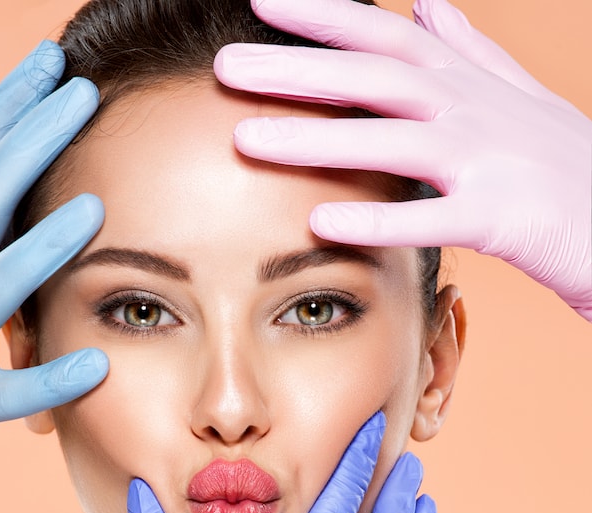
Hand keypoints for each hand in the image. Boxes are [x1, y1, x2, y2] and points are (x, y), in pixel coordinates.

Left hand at [213, 0, 591, 320]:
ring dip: (316, 138)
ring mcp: (488, 160)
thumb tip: (428, 5)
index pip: (386, 36)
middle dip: (297, 69)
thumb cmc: (561, 161)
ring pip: (393, 140)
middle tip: (225, 68)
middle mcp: (473, 110)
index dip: (324, 16)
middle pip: (375, 77)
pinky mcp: (502, 217)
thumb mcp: (514, 96)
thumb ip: (469, 51)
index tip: (261, 2)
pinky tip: (319, 221)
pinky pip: (431, 218)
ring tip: (246, 140)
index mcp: (467, 82)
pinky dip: (376, 220)